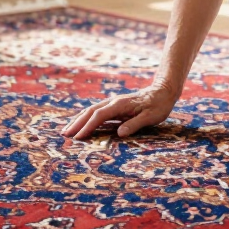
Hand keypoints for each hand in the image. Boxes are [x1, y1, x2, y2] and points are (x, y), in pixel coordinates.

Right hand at [60, 81, 178, 139]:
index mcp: (120, 105)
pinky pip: (97, 111)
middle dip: (77, 123)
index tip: (78, 137)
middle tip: (64, 135)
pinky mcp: (115, 105)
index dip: (88, 127)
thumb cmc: (159, 105)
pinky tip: (81, 123)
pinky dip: (86, 117)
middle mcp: (113, 102)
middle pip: (90, 112)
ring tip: (67, 130)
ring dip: (78, 119)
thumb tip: (119, 133)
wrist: (163, 90)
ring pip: (91, 110)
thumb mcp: (151, 117)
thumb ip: (135, 124)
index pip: (99, 116)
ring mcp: (113, 103)